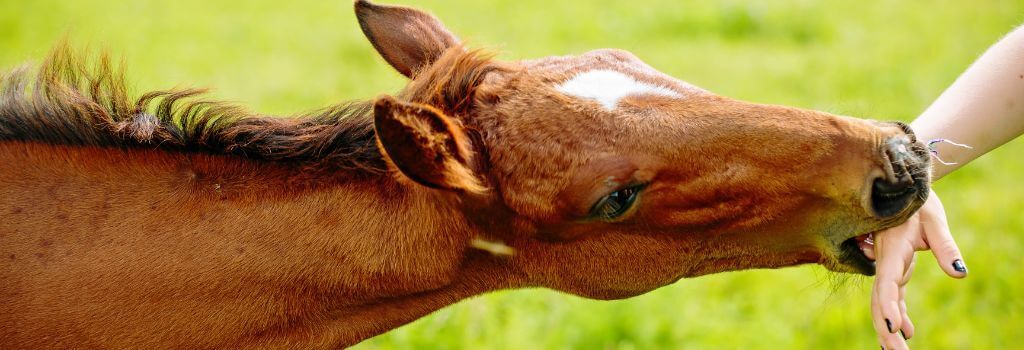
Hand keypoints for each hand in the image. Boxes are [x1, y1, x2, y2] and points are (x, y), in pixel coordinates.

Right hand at [870, 190, 966, 349]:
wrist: (902, 185)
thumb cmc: (918, 200)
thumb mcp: (935, 220)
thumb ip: (946, 247)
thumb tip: (960, 274)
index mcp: (892, 250)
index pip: (887, 284)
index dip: (888, 307)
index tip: (894, 328)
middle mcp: (884, 261)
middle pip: (880, 300)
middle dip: (886, 328)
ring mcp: (887, 265)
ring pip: (882, 301)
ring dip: (889, 325)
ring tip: (900, 349)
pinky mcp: (894, 266)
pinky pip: (892, 294)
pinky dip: (897, 312)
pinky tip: (908, 330)